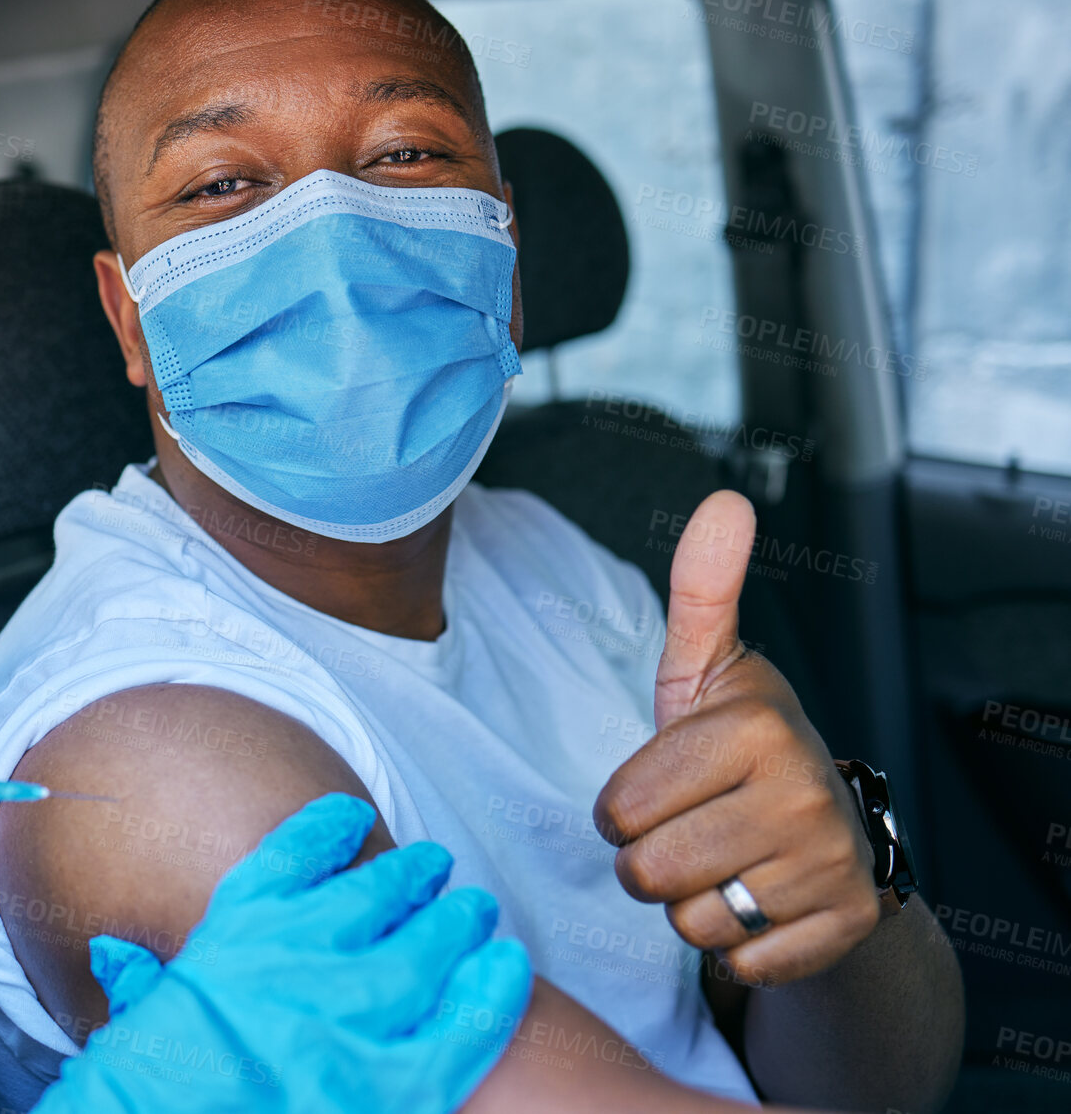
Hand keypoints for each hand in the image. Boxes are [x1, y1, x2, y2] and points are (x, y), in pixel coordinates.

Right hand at [32, 793, 532, 1113]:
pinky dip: (489, 992)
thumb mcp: (133, 1023)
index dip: (329, 829)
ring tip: (476, 909)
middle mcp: (297, 958)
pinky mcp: (388, 1084)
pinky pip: (459, 1027)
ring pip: (425, 949)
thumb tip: (118, 956)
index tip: (350, 817)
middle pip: (373, 894)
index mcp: (233, 935)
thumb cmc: (144, 1088)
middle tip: (434, 866)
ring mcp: (347, 1016)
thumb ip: (139, 983)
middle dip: (409, 876)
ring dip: (455, 922)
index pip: (292, 856)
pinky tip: (509, 967)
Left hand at [594, 491, 878, 986]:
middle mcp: (805, 793)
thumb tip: (727, 498)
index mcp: (755, 727)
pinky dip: (737, 943)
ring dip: (691, 902)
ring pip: (688, 922)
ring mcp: (830, 865)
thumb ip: (703, 589)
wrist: (832, 830)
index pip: (616, 810)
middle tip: (692, 828)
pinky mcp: (843, 927)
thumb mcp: (709, 670)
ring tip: (725, 860)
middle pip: (645, 873)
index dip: (624, 808)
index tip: (665, 786)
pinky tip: (761, 900)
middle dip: (651, 860)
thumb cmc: (740, 748)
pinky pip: (737, 962)